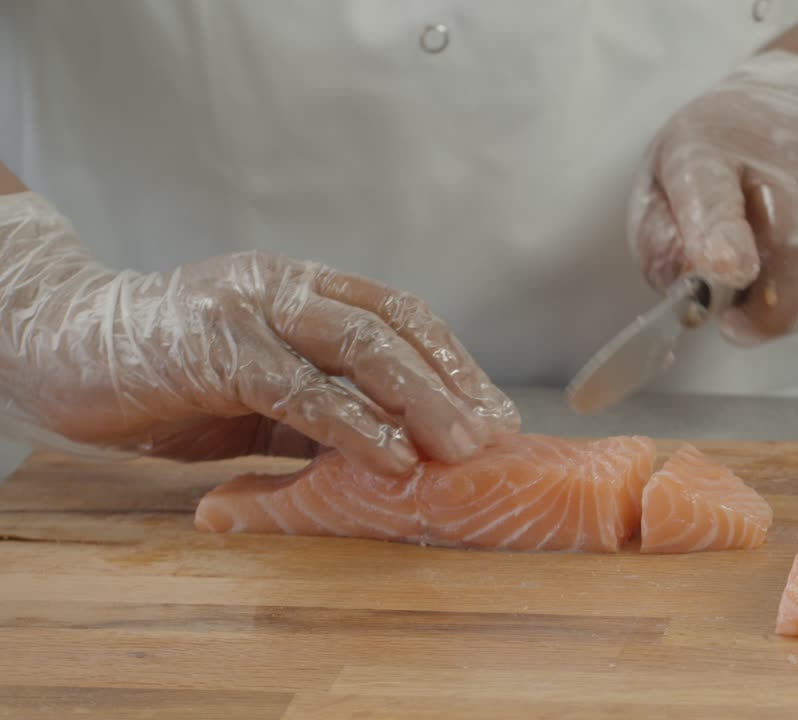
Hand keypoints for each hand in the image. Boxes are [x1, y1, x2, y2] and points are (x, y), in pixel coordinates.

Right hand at [0, 192, 517, 474]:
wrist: (60, 350)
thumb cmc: (169, 376)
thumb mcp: (261, 397)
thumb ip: (320, 411)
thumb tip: (394, 455)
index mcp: (305, 290)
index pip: (401, 316)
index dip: (454, 362)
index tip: (493, 411)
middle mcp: (287, 286)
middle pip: (394, 326)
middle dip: (451, 383)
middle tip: (493, 434)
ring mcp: (251, 307)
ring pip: (359, 345)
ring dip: (419, 399)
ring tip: (457, 447)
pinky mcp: (214, 346)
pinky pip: (299, 386)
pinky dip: (351, 422)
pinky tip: (388, 455)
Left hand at [627, 50, 797, 344]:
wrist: (795, 109)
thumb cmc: (714, 161)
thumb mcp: (659, 188)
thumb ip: (662, 244)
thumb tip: (690, 290)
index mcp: (708, 151)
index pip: (716, 193)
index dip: (722, 236)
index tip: (726, 272)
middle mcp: (783, 159)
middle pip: (795, 245)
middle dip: (768, 309)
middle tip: (733, 327)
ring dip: (788, 313)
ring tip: (755, 304)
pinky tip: (788, 291)